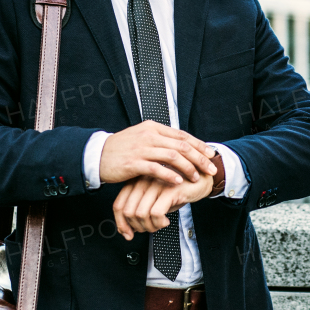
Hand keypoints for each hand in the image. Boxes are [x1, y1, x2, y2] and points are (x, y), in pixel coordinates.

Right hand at [100, 120, 215, 185]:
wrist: (98, 155)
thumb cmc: (122, 149)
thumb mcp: (142, 138)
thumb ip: (160, 140)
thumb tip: (181, 145)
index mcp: (153, 127)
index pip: (182, 135)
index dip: (199, 145)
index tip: (211, 154)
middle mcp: (149, 135)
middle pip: (181, 145)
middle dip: (199, 158)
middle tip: (211, 169)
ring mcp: (141, 148)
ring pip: (172, 156)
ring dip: (188, 168)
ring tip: (196, 177)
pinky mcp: (134, 163)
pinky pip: (156, 169)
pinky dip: (170, 175)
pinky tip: (179, 182)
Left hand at [113, 171, 214, 239]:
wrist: (201, 179)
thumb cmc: (178, 190)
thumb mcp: (155, 200)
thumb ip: (140, 209)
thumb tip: (128, 229)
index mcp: (136, 181)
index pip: (118, 205)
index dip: (121, 224)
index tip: (128, 234)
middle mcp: (143, 180)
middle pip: (127, 211)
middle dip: (137, 228)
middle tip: (149, 229)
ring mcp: (156, 183)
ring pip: (140, 214)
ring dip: (149, 227)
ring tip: (159, 226)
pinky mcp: (169, 189)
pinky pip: (156, 213)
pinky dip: (159, 223)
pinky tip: (166, 222)